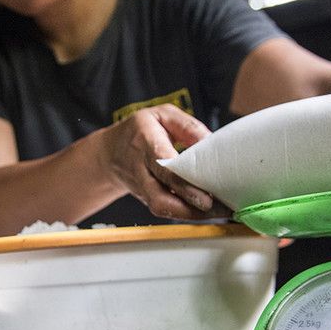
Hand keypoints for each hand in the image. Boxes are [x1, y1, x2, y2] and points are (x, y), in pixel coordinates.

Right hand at [99, 104, 230, 219]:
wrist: (110, 153)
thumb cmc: (140, 130)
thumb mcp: (163, 115)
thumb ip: (188, 127)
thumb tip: (213, 143)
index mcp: (145, 142)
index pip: (163, 168)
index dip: (184, 186)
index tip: (206, 198)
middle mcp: (140, 170)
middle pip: (160, 198)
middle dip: (189, 209)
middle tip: (217, 209)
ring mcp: (141, 188)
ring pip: (163, 209)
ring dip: (192, 214)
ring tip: (220, 212)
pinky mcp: (146, 199)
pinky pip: (166, 210)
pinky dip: (188, 213)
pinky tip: (209, 211)